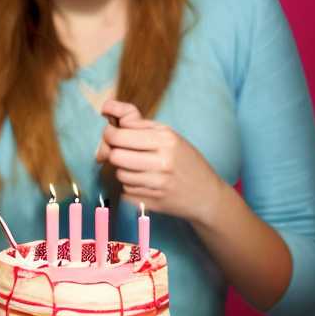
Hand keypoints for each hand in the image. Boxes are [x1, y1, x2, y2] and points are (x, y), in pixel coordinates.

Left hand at [95, 99, 226, 227]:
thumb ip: (140, 124)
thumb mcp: (169, 135)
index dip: (110, 134)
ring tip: (137, 167)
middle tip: (121, 151)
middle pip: (116, 156)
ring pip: (120, 174)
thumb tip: (110, 113)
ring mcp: (157, 184)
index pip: (120, 136)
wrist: (205, 193)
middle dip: (114, 152)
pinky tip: (144, 182)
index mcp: (166, 139)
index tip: (112, 134)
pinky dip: (130, 185)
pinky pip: (126, 191)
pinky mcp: (152, 202)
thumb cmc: (185, 160)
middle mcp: (162, 161)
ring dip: (123, 170)